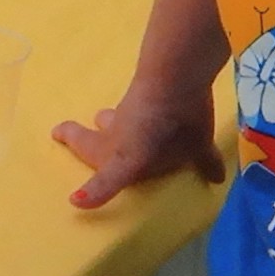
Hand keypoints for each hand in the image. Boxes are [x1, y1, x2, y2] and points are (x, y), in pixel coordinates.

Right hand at [54, 76, 226, 208]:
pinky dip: (130, 109)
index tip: (74, 200)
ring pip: (108, 120)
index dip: (93, 192)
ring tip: (100, 119)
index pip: (108, 179)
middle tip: (59, 132)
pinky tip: (145, 104)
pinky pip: (130, 105)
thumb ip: (205, 162)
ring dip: (103, 122)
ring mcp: (124, 112)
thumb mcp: (197, 146)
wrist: (173, 75)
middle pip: (87, 140)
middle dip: (74, 137)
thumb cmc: (180, 123)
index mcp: (127, 158)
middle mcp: (118, 137)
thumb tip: (215, 177)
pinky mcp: (137, 91)